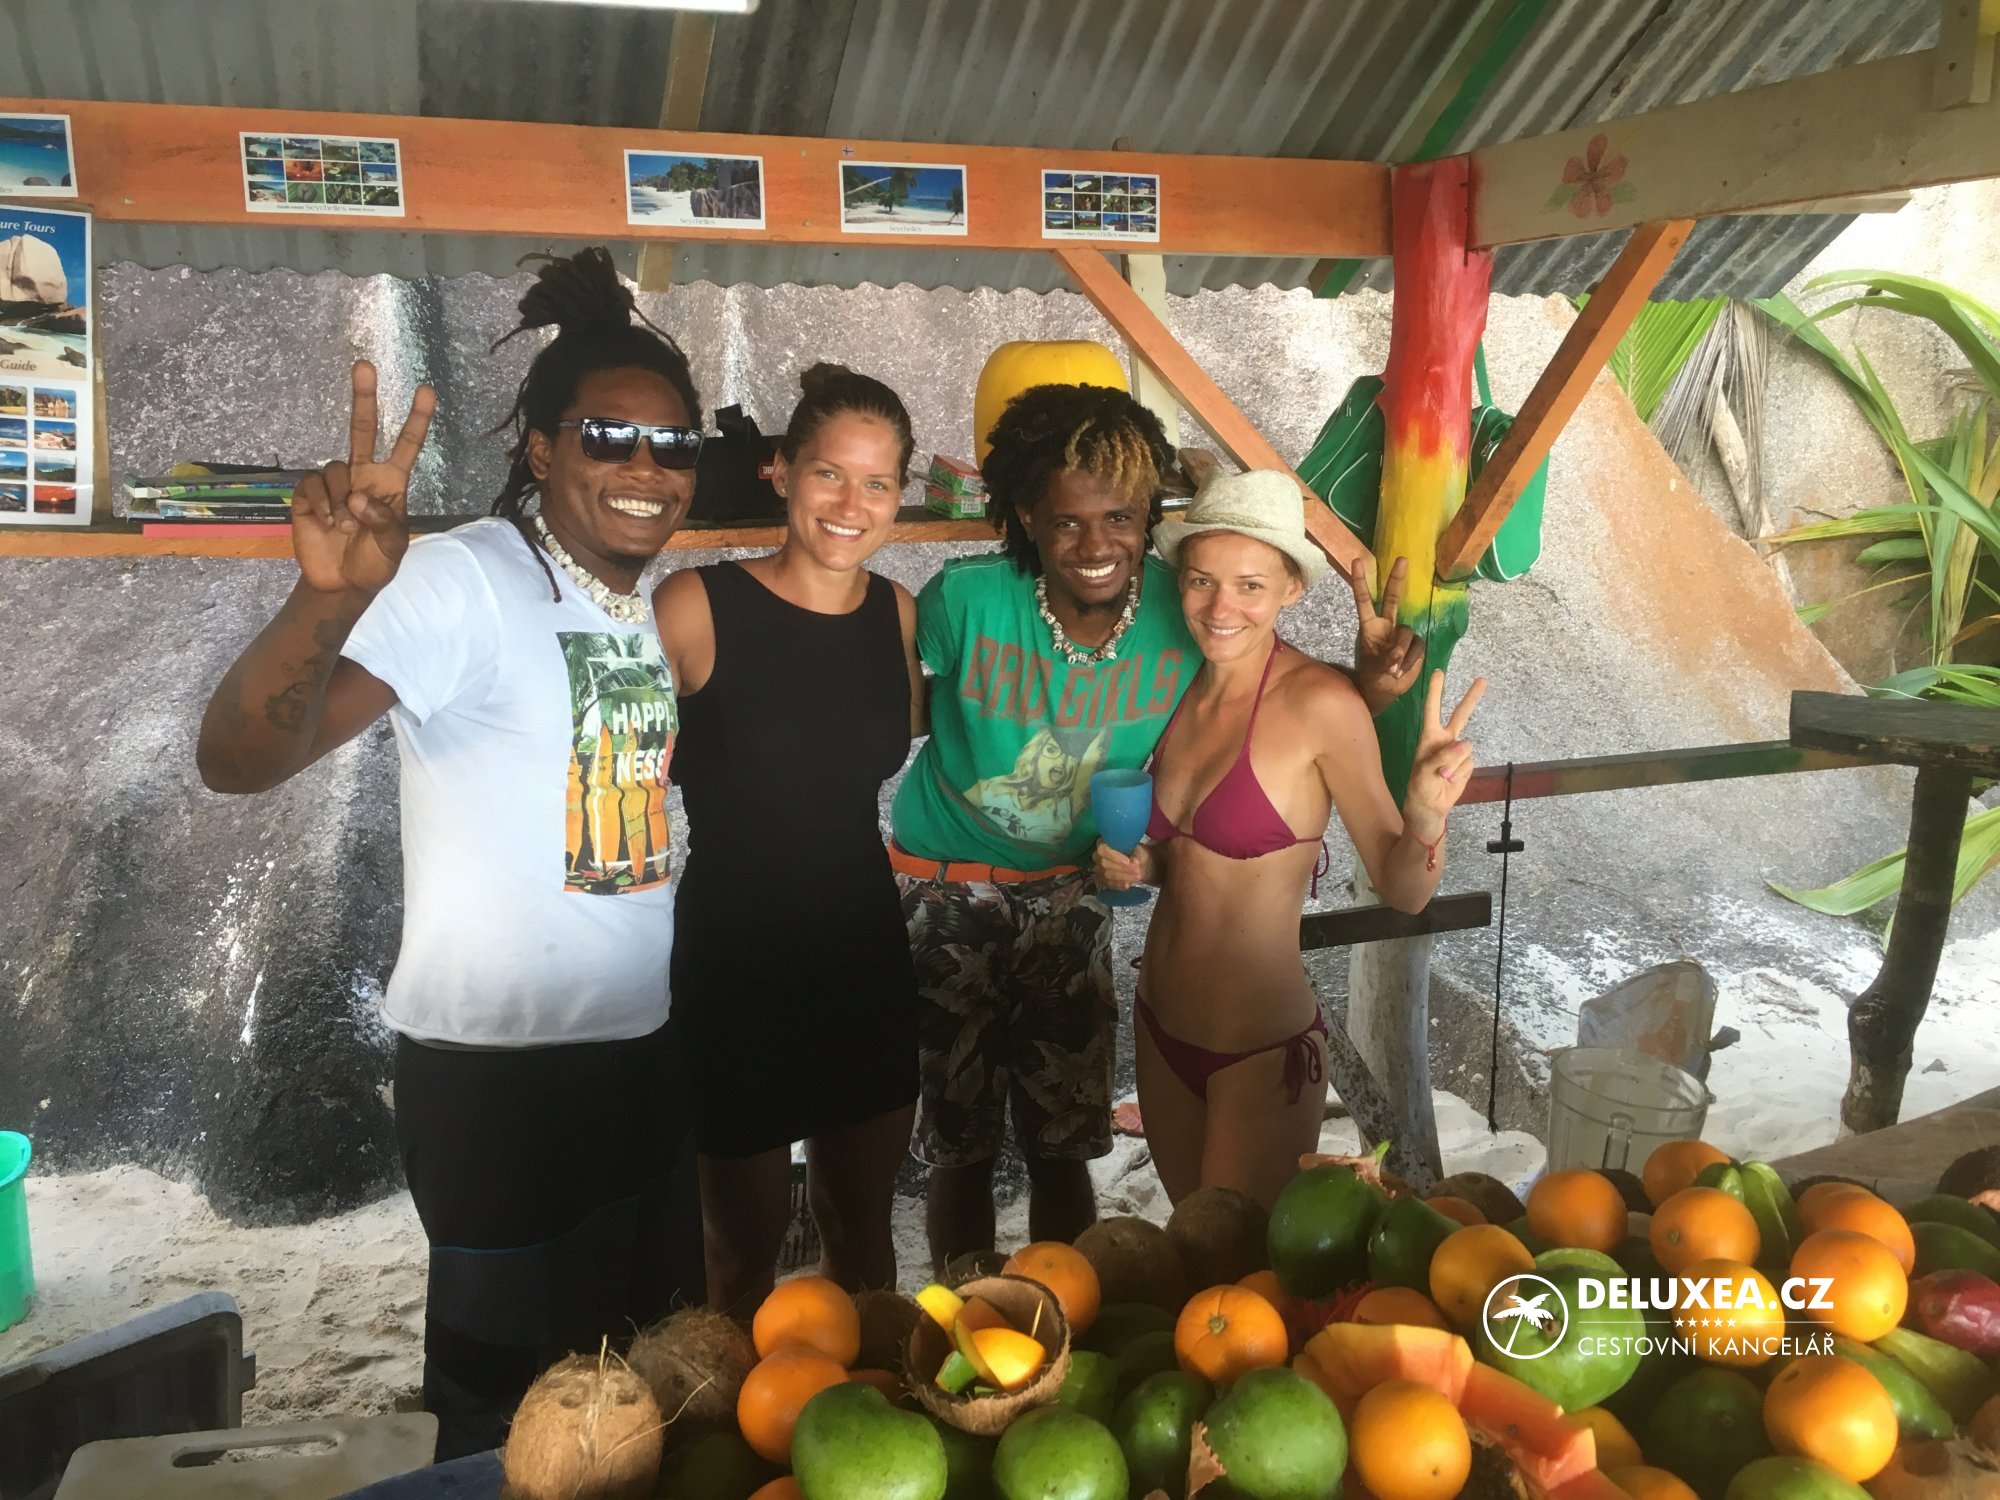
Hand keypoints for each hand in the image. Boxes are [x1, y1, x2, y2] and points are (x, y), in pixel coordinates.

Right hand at [291, 361, 435, 596]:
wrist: (341, 583)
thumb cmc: (375, 563)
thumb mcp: (393, 547)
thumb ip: (383, 522)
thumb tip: (359, 497)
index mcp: (392, 483)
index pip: (406, 445)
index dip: (417, 419)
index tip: (427, 390)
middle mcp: (363, 475)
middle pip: (362, 429)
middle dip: (364, 397)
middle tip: (365, 365)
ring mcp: (336, 483)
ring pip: (334, 468)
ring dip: (339, 499)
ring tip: (343, 527)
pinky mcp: (309, 494)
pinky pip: (312, 484)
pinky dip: (320, 504)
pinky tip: (324, 523)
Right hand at [1093, 839, 1152, 890]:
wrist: (1139, 864)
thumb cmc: (1136, 853)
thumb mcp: (1138, 850)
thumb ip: (1135, 855)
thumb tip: (1134, 862)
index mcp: (1103, 843)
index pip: (1103, 850)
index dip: (1115, 856)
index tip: (1128, 861)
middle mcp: (1097, 856)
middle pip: (1105, 864)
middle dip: (1122, 868)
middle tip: (1137, 870)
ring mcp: (1099, 869)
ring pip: (1107, 874)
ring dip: (1123, 877)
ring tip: (1137, 876)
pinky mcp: (1102, 880)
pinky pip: (1109, 884)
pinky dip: (1119, 885)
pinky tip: (1128, 885)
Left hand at [1349, 556, 1423, 714]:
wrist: (1385, 691)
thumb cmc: (1372, 677)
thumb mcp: (1372, 669)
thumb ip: (1384, 659)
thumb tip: (1397, 653)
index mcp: (1369, 626)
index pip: (1364, 600)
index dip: (1361, 581)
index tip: (1357, 560)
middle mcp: (1387, 625)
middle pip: (1393, 598)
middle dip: (1396, 578)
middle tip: (1402, 559)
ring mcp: (1402, 634)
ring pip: (1407, 633)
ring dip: (1401, 653)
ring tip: (1392, 670)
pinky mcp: (1416, 644)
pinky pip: (1417, 648)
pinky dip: (1410, 661)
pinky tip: (1401, 671)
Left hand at [1403, 669, 1484, 842]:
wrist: (1429, 810)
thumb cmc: (1419, 789)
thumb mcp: (1424, 774)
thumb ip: (1443, 758)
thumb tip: (1466, 745)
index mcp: (1428, 738)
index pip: (1433, 710)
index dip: (1436, 692)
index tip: (1438, 672)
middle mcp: (1444, 740)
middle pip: (1460, 715)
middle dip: (1471, 698)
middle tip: (1482, 679)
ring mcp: (1457, 752)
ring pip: (1466, 749)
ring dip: (1455, 765)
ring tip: (1442, 778)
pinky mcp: (1466, 764)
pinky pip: (1470, 764)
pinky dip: (1461, 774)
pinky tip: (1451, 781)